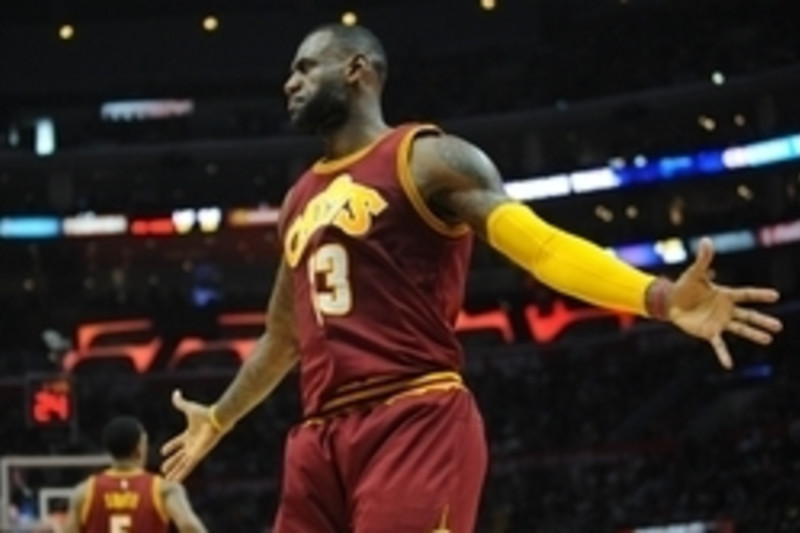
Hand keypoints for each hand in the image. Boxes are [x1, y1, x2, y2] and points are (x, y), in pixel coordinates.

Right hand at [160, 390, 225, 481]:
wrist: (216, 419)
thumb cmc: (204, 413)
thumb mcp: (188, 408)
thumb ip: (180, 402)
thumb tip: (176, 392)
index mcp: (190, 434)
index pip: (178, 442)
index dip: (170, 446)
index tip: (162, 451)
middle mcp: (193, 444)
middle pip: (180, 456)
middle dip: (172, 462)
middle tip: (163, 469)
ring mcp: (195, 451)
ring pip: (183, 464)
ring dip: (175, 472)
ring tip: (167, 479)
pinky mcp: (198, 455)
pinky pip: (188, 467)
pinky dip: (181, 474)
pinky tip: (175, 481)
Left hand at [667, 238, 782, 368]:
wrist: (671, 301)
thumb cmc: (685, 286)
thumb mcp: (694, 273)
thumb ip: (703, 259)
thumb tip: (706, 240)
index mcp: (725, 294)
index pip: (746, 294)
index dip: (759, 295)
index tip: (775, 295)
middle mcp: (726, 310)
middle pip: (748, 315)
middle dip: (763, 321)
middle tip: (779, 327)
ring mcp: (719, 322)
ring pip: (740, 329)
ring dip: (753, 335)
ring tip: (768, 339)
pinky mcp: (709, 332)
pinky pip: (718, 345)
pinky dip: (723, 354)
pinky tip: (729, 365)